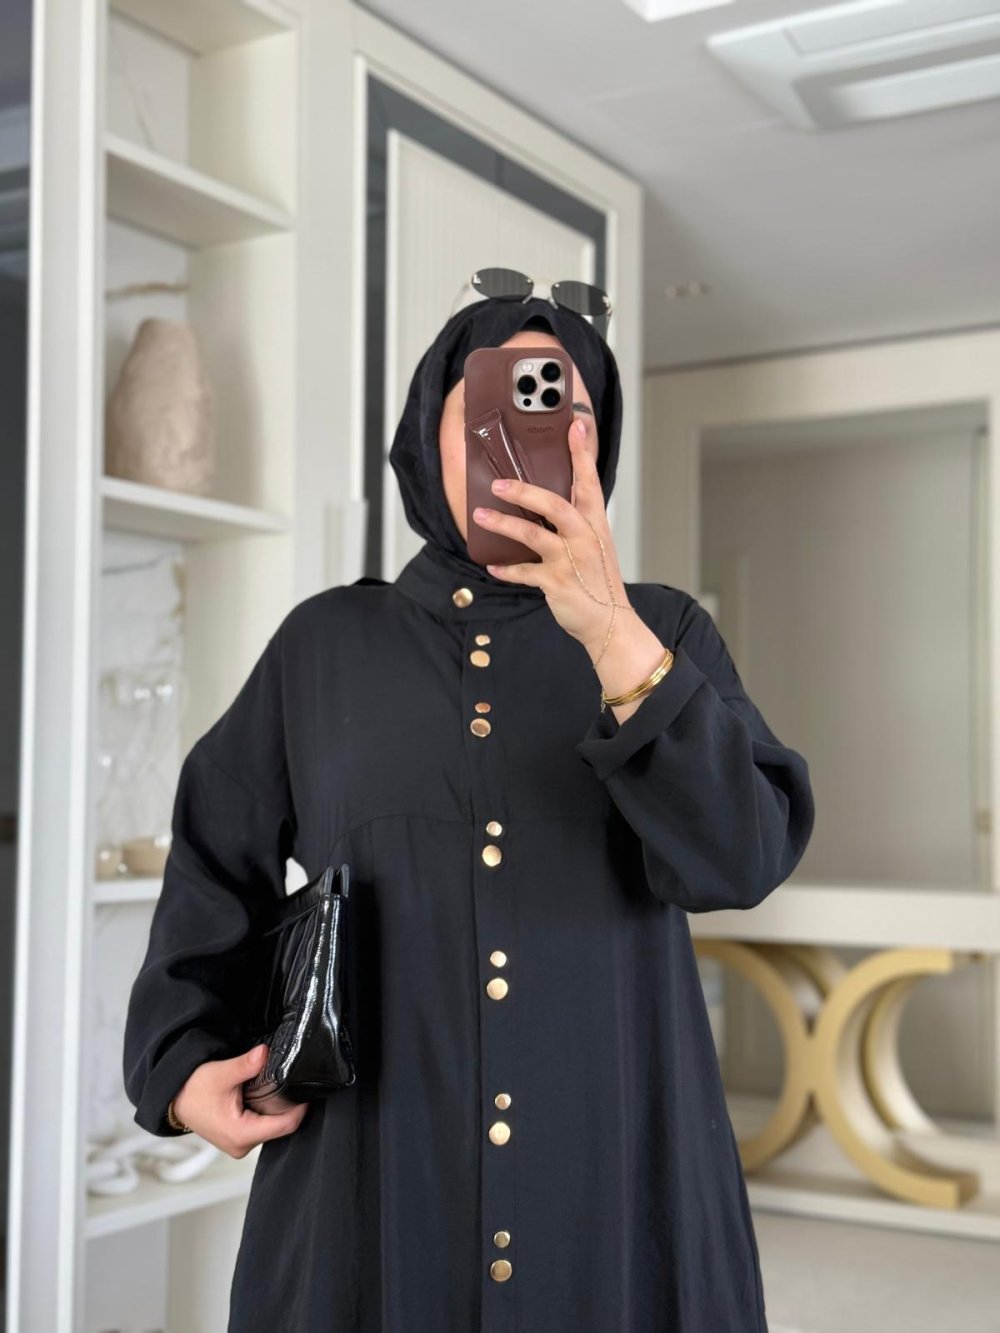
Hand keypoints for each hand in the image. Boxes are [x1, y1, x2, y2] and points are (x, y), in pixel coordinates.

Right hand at [172, 1043, 307, 1158]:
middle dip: (290, 1105)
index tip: (307, 1086)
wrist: (175, 1098)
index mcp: (241, 1134)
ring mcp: (241, 1144)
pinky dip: (267, 1111)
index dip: (300, 1106)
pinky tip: (265, 1095)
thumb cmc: (193, 1089)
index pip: (286, 1125)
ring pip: (273, 1127)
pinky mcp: (239, 1138)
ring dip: (278, 1108)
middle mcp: (243, 1145)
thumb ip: (245, 1065)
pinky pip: (263, 1126)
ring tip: (278, 1086)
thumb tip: (265, 1053)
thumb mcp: (220, 1073)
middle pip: (282, 1127)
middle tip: (294, 1080)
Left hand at [471, 417, 630, 653]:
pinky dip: (506, 569)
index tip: (574, 425)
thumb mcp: (594, 543)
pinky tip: (491, 565)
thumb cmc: (597, 579)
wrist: (609, 620)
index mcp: (594, 522)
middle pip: (554, 505)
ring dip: (503, 524)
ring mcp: (570, 560)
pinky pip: (524, 573)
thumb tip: (544, 499)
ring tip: (480, 515)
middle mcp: (584, 537)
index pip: (589, 480)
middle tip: (498, 484)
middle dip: (524, 492)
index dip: (581, 452)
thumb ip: (575, 520)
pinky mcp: (556, 583)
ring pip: (533, 535)